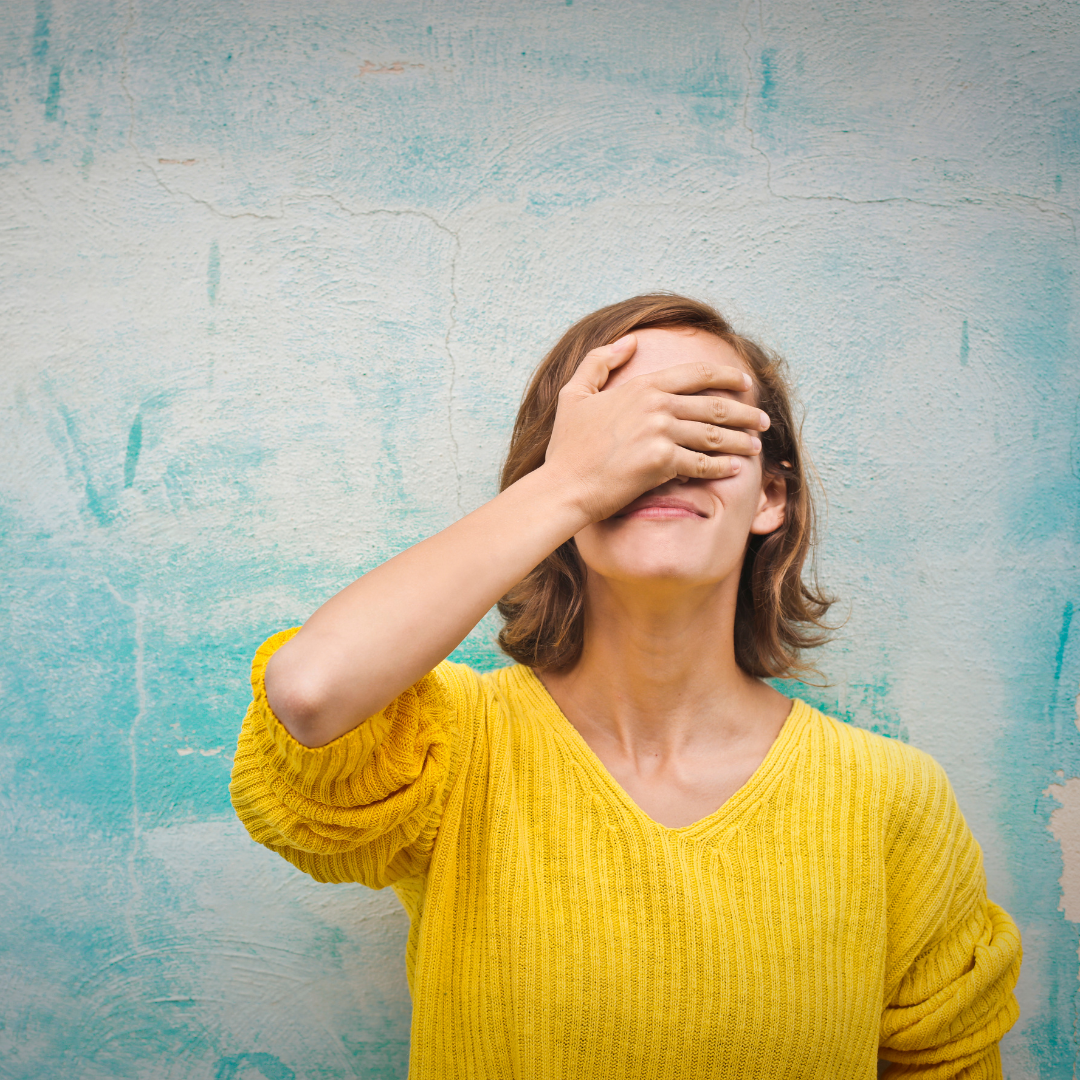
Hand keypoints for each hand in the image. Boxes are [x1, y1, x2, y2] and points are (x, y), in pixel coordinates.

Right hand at [542, 334, 770, 522]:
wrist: (564, 486)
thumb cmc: (568, 446)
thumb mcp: (574, 394)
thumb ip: (599, 361)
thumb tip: (628, 341)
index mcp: (642, 386)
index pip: (697, 374)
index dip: (727, 376)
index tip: (746, 383)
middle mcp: (656, 405)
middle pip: (714, 405)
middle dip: (745, 412)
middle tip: (762, 419)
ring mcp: (661, 433)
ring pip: (713, 435)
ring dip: (740, 440)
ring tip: (755, 445)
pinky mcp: (663, 463)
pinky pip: (703, 464)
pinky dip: (722, 467)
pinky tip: (735, 469)